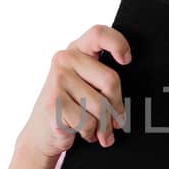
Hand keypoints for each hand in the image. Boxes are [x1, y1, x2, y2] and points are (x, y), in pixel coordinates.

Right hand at [19, 24, 131, 159]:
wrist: (41, 134)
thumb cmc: (72, 107)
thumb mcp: (88, 86)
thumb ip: (104, 81)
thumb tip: (124, 101)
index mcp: (77, 49)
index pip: (99, 34)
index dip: (118, 44)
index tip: (127, 60)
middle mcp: (65, 59)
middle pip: (111, 80)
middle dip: (117, 107)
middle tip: (116, 121)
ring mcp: (57, 80)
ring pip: (101, 106)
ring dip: (104, 126)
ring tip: (98, 130)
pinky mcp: (54, 103)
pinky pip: (88, 122)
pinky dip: (90, 133)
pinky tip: (82, 132)